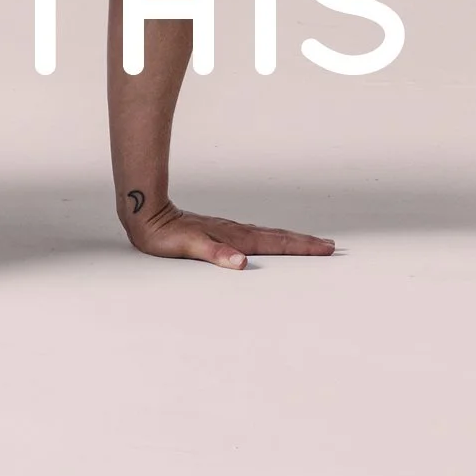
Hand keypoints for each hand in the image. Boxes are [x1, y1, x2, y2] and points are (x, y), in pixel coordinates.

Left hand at [123, 196, 335, 269]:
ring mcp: (229, 230)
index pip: (274, 244)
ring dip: (291, 239)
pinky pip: (255, 236)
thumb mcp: (187, 247)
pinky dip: (271, 238)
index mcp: (232, 238)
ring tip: (310, 243)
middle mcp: (235, 233)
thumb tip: (241, 262)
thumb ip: (214, 254)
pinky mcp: (220, 231)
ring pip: (268, 235)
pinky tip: (272, 241)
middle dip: (304, 243)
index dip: (300, 247)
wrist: (146, 213)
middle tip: (330, 246)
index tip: (325, 248)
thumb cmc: (163, 234)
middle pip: (277, 238)